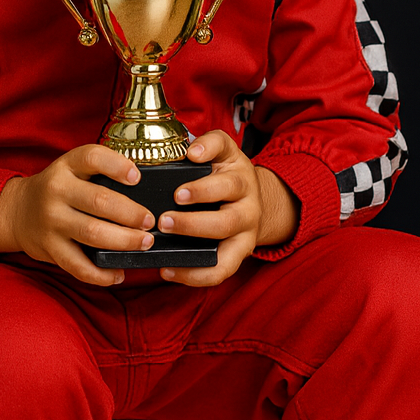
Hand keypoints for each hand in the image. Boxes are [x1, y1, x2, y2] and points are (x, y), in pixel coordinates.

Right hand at [0, 144, 155, 284]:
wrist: (16, 211)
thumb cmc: (57, 189)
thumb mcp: (71, 170)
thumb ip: (100, 173)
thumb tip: (147, 188)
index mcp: (66, 166)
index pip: (92, 158)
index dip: (117, 166)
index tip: (137, 178)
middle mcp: (56, 191)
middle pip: (100, 201)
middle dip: (131, 213)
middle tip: (150, 221)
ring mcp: (52, 221)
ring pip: (93, 233)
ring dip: (124, 240)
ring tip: (144, 242)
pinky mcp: (50, 248)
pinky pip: (78, 265)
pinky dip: (101, 274)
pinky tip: (118, 273)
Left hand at [155, 130, 299, 287]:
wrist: (254, 201)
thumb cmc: (226, 176)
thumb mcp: (224, 153)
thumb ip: (209, 145)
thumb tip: (191, 151)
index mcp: (241, 176)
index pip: (228, 165)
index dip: (209, 158)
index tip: (189, 157)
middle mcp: (248, 204)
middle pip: (226, 215)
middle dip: (194, 218)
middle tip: (165, 217)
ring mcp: (247, 231)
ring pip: (224, 238)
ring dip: (194, 236)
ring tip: (165, 233)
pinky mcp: (240, 254)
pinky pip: (221, 271)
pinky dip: (194, 275)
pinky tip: (168, 270)